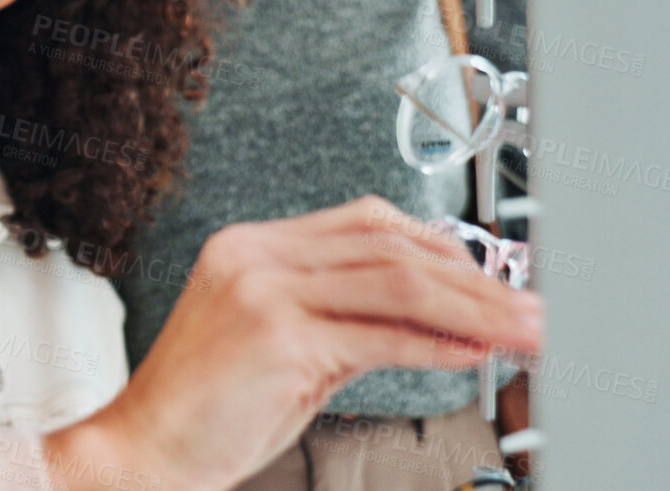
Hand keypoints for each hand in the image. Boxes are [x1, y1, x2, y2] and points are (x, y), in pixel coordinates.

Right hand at [41, 196, 543, 490]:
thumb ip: (348, 320)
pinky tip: (469, 353)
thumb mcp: (283, 346)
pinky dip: (437, 344)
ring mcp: (263, 291)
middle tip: (528, 307)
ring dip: (473, 308)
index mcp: (249, 247)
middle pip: (391, 246)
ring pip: (396, 281)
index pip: (367, 223)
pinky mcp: (278, 337)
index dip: (440, 247)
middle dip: (475, 278)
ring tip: (519, 330)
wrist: (143, 449)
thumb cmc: (205, 409)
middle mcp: (254, 256)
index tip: (488, 280)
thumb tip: (442, 323)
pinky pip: (380, 334)